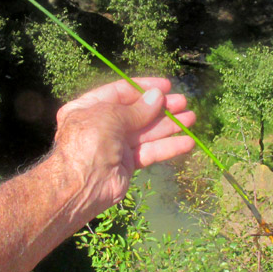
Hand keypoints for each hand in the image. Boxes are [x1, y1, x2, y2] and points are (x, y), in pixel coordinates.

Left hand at [52, 77, 195, 214]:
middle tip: (183, 102)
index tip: (167, 86)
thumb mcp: (111, 116)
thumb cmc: (90, 141)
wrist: (80, 185)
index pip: (120, 91)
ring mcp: (115, 145)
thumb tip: (158, 96)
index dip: (144, 88)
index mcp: (89, 107)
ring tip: (191, 118)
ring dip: (169, 125)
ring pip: (146, 132)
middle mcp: (102, 124)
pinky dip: (168, 147)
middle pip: (137, 112)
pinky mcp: (127, 164)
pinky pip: (150, 152)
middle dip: (161, 107)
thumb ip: (137, 109)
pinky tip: (187, 142)